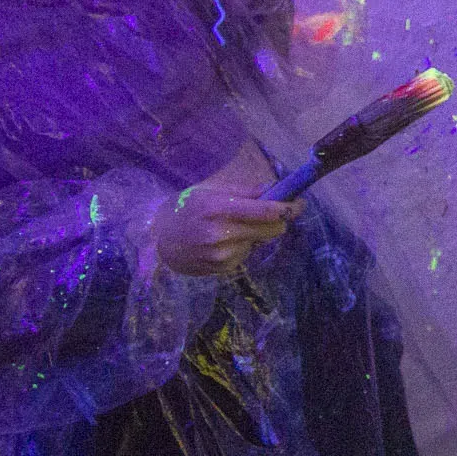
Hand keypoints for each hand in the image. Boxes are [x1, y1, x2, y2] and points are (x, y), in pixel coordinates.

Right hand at [150, 142, 299, 275]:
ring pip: (261, 242)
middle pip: (272, 229)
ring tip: (233, 227)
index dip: (288, 207)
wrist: (157, 241)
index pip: (265, 211)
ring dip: (256, 234)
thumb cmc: (184, 209)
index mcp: (218, 209)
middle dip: (276, 221)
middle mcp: (221, 233)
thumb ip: (244, 191)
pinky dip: (244, 246)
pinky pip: (248, 254)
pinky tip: (224, 241)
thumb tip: (274, 187)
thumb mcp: (209, 191)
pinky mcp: (222, 268)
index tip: (299, 203)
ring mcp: (222, 254)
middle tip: (270, 213)